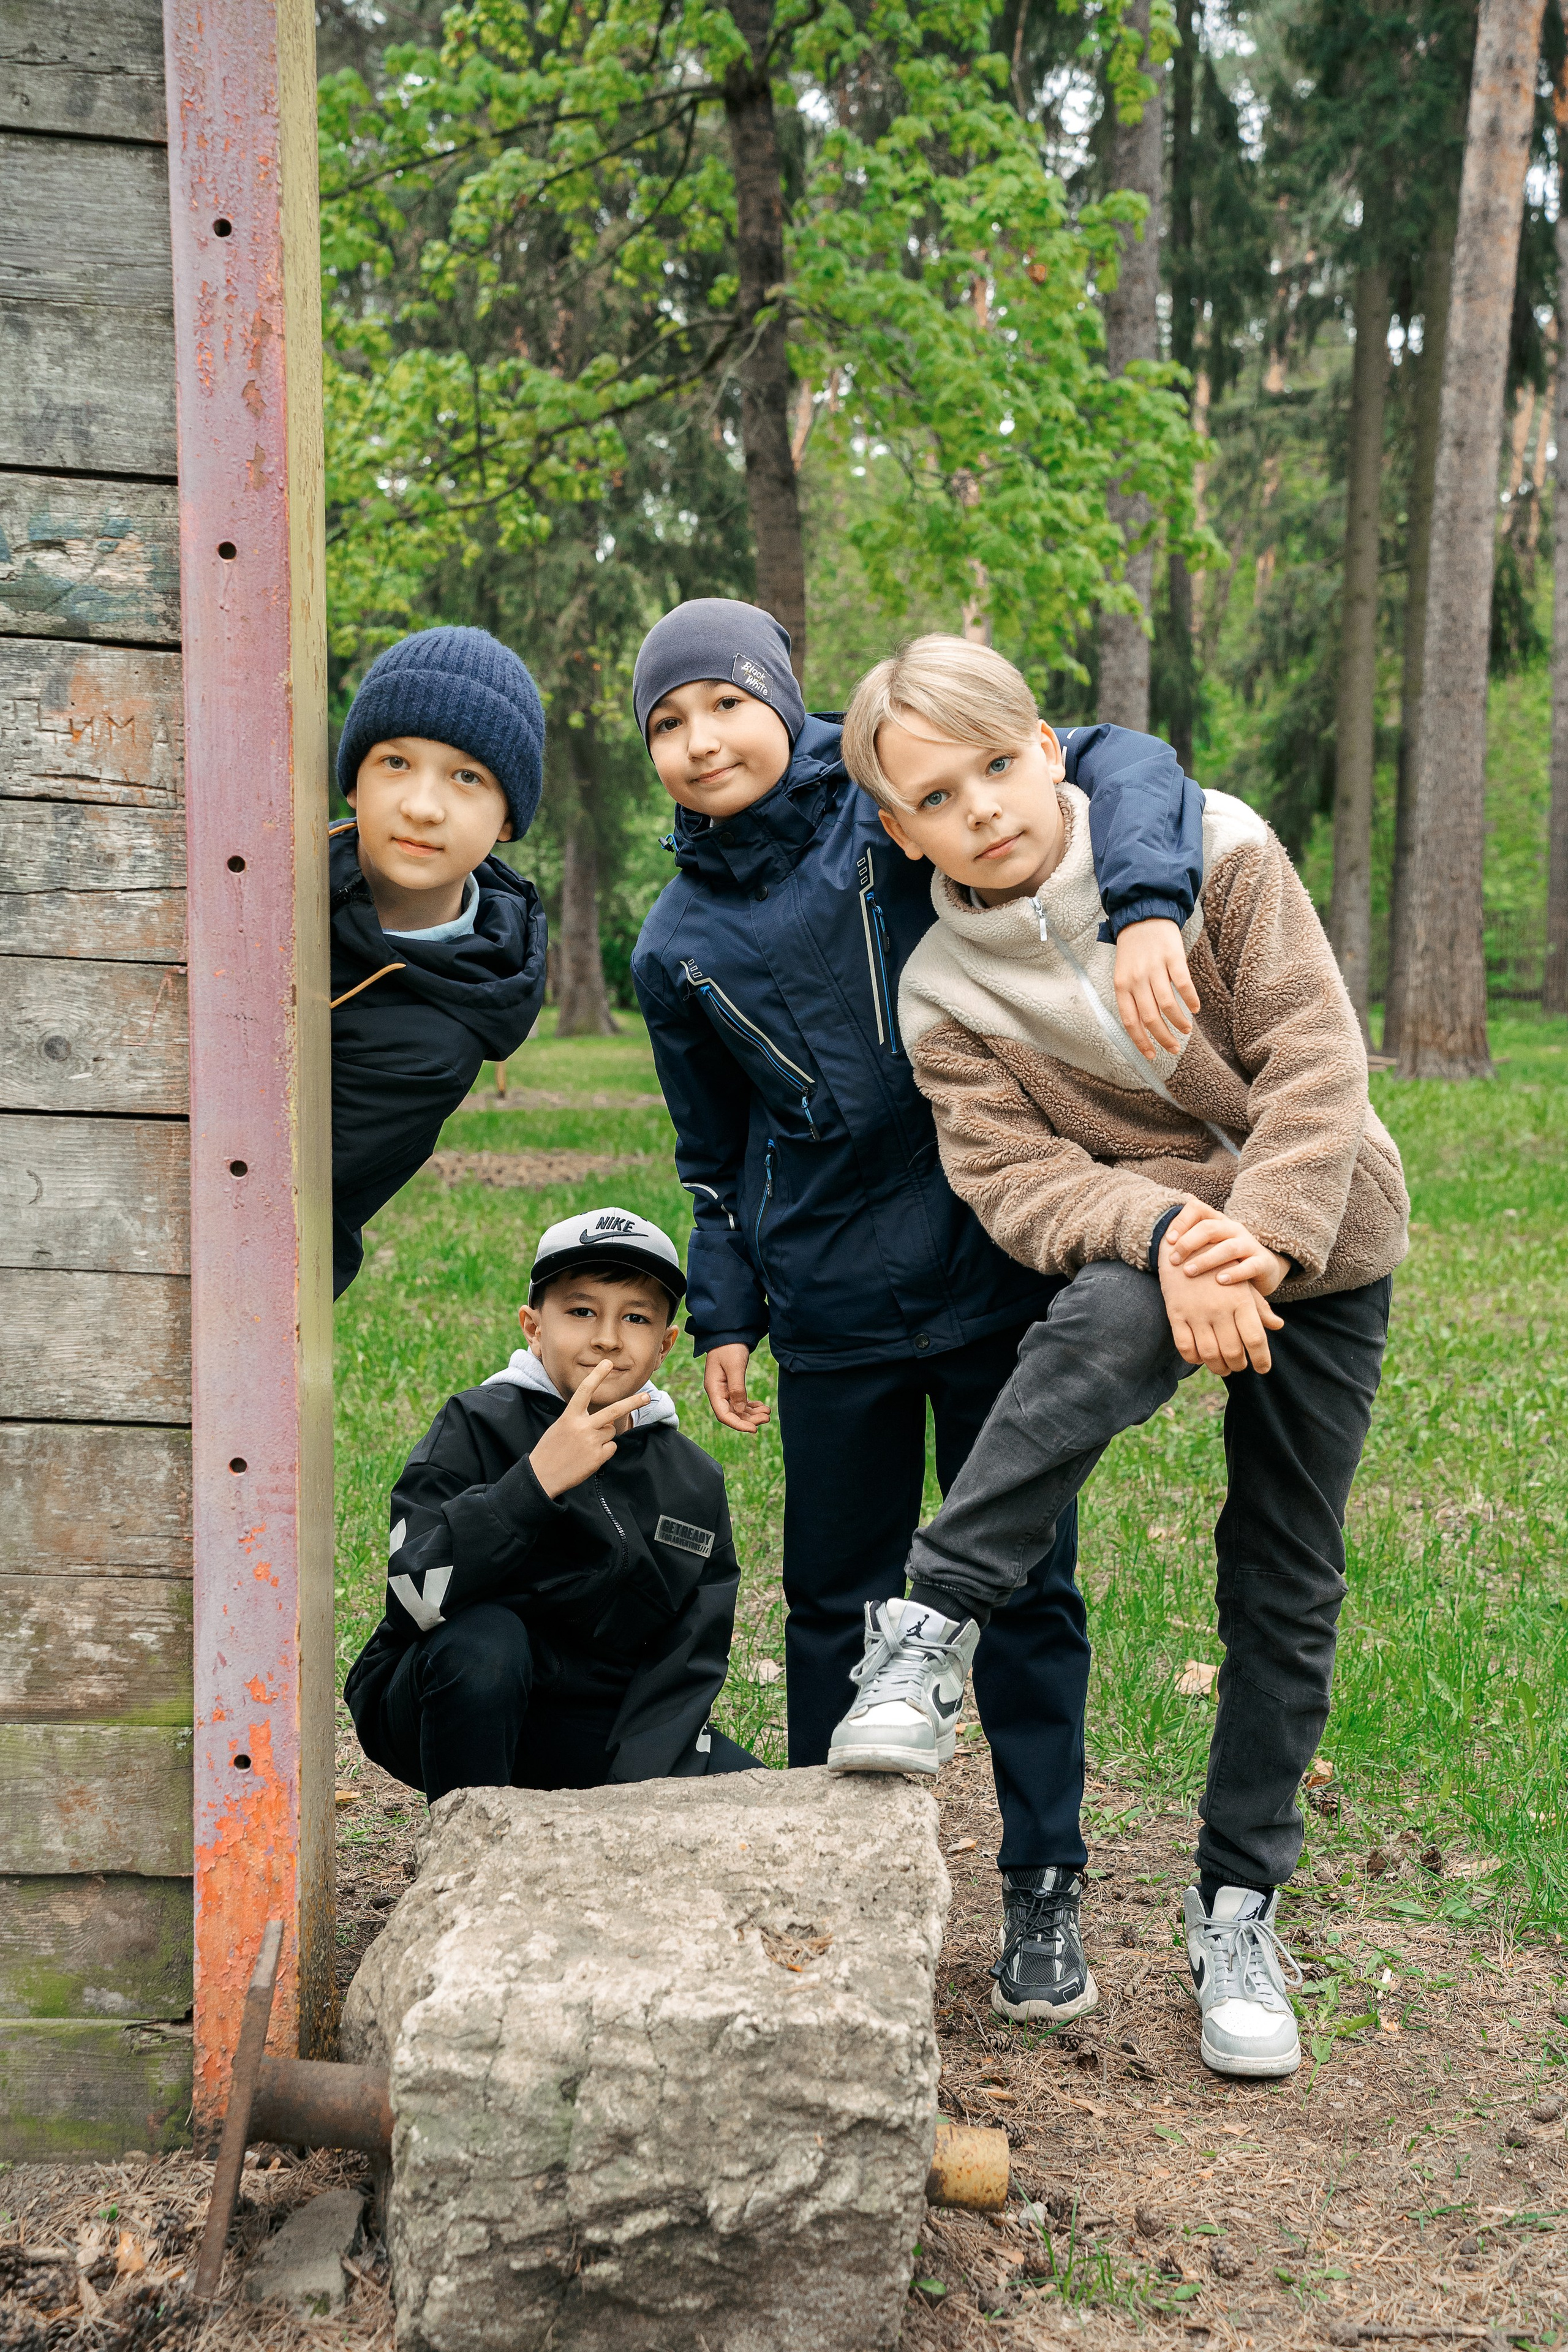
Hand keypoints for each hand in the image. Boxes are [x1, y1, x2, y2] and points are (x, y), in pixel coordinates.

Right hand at [529, 1362, 649, 1498]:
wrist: (542, 1476)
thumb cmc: (551, 1450)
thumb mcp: (560, 1427)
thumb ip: (581, 1421)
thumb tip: (606, 1423)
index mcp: (569, 1416)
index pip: (585, 1391)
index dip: (597, 1375)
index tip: (608, 1363)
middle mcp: (582, 1427)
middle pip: (613, 1411)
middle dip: (633, 1402)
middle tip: (647, 1397)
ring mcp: (591, 1442)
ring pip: (611, 1431)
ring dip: (603, 1437)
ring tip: (585, 1446)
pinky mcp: (598, 1457)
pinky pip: (611, 1447)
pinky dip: (604, 1451)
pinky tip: (588, 1457)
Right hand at [703, 1343, 769, 1434]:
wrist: (730, 1332)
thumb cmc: (729, 1347)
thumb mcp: (735, 1367)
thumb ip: (737, 1389)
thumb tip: (739, 1410)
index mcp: (714, 1389)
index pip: (724, 1415)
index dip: (738, 1424)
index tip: (754, 1429)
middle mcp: (717, 1392)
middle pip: (732, 1414)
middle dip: (749, 1419)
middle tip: (767, 1418)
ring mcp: (724, 1389)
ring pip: (738, 1409)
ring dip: (752, 1413)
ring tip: (768, 1412)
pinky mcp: (732, 1385)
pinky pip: (741, 1402)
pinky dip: (751, 1406)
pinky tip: (762, 1406)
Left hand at [1113, 918, 1200, 1062]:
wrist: (1142, 914)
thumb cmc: (1133, 949)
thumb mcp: (1124, 974)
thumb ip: (1132, 997)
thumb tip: (1144, 1027)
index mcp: (1121, 986)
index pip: (1130, 1021)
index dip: (1141, 1041)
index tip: (1152, 1056)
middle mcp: (1136, 979)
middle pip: (1151, 1018)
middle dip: (1164, 1038)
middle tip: (1175, 1048)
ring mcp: (1155, 968)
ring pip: (1168, 1005)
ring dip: (1179, 1022)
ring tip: (1187, 1030)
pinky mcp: (1172, 957)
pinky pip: (1183, 984)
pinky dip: (1191, 999)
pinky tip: (1196, 1008)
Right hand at [1159, 1235, 1283, 1374]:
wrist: (1184, 1247)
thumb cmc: (1219, 1267)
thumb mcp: (1242, 1283)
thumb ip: (1259, 1307)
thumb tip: (1278, 1325)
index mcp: (1241, 1300)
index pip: (1255, 1339)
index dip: (1261, 1359)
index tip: (1263, 1369)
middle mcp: (1219, 1308)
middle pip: (1233, 1352)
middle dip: (1238, 1365)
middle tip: (1239, 1366)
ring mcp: (1196, 1312)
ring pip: (1209, 1354)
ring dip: (1217, 1367)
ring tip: (1222, 1368)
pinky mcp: (1176, 1313)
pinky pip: (1185, 1346)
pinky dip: (1193, 1359)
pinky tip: (1200, 1358)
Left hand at [1162, 1201, 1289, 1294]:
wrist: (1262, 1271)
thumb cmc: (1226, 1260)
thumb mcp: (1208, 1248)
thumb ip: (1189, 1244)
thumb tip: (1159, 1243)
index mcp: (1217, 1221)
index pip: (1197, 1208)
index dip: (1181, 1221)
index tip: (1168, 1241)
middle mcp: (1233, 1229)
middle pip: (1209, 1228)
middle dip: (1188, 1243)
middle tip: (1173, 1260)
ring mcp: (1249, 1245)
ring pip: (1228, 1248)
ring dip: (1206, 1260)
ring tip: (1189, 1272)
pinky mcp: (1262, 1263)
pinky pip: (1249, 1266)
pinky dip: (1234, 1273)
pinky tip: (1219, 1281)